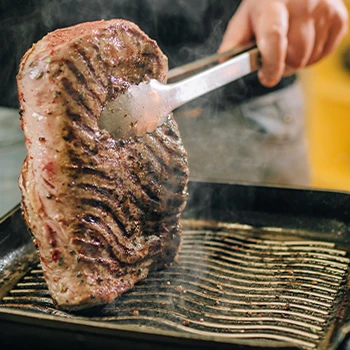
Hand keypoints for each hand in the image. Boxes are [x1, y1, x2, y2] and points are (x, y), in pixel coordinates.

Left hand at [219, 0, 347, 86]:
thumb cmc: (266, 6)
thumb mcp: (245, 19)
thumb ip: (233, 42)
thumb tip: (224, 64)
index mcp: (273, 5)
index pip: (275, 40)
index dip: (272, 66)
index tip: (266, 77)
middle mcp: (302, 4)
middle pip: (296, 55)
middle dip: (283, 66)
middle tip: (276, 60)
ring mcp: (324, 10)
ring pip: (309, 58)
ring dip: (297, 62)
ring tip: (289, 49)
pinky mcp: (338, 18)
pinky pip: (324, 54)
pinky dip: (312, 57)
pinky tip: (304, 44)